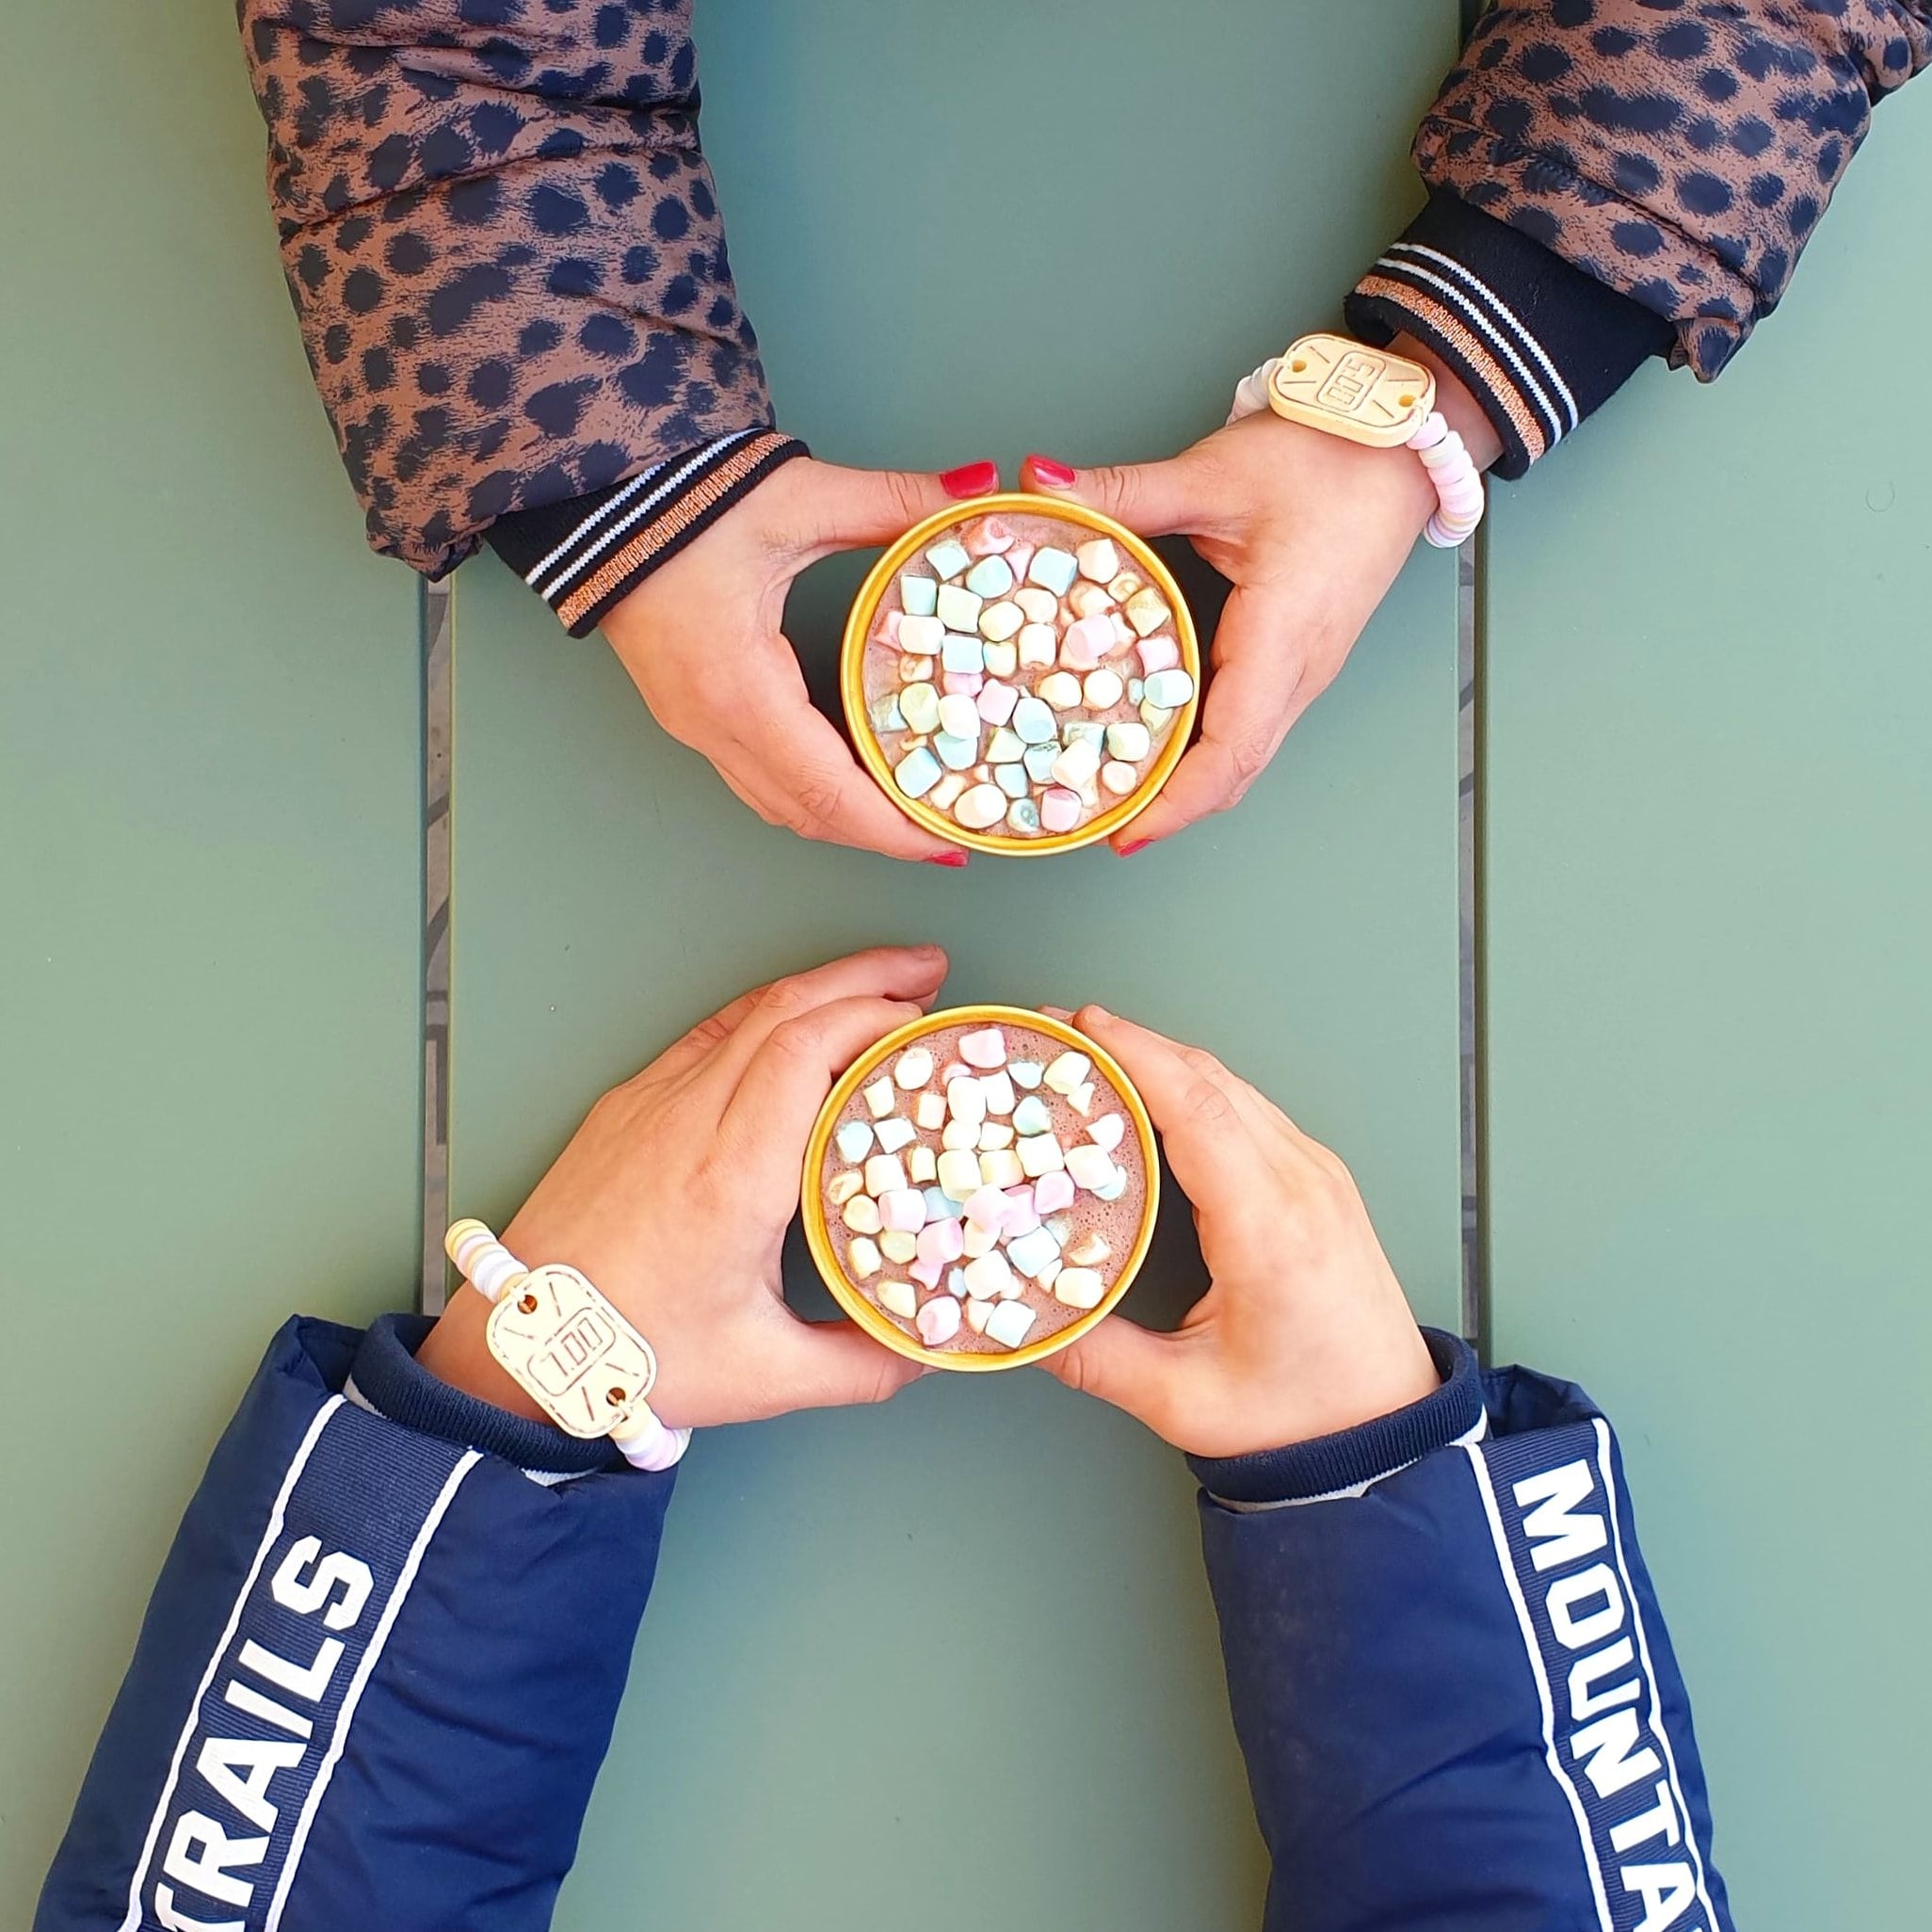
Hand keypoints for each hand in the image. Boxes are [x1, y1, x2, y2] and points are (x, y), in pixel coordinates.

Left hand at [417, 946, 949, 1428]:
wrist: (520, 1348)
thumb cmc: (634, 1356)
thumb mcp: (764, 1374)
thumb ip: (861, 1363)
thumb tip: (931, 1350)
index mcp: (732, 1176)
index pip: (805, 1050)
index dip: (871, 1018)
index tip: (926, 1025)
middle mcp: (689, 1121)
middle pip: (785, 1008)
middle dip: (866, 978)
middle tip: (930, 974)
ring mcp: (651, 1103)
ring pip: (746, 1010)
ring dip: (820, 986)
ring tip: (884, 983)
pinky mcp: (627, 1104)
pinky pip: (710, 1035)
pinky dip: (770, 1014)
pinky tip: (802, 1018)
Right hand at [601, 457, 1001, 862]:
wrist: (596, 491)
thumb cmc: (685, 498)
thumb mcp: (802, 498)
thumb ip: (895, 502)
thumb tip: (977, 488)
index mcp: (741, 689)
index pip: (828, 792)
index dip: (892, 830)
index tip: (949, 842)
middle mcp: (710, 725)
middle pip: (806, 814)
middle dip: (879, 836)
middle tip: (949, 832)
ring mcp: (691, 726)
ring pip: (776, 804)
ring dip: (842, 818)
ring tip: (910, 813)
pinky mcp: (685, 713)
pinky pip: (754, 777)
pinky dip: (808, 792)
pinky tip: (852, 775)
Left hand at [1021, 337, 1500, 850]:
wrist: (1400, 446)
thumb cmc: (1327, 458)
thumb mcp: (1214, 474)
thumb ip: (1125, 490)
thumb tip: (1043, 483)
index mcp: (1282, 634)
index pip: (1231, 747)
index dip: (1177, 801)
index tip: (1125, 830)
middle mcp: (1301, 669)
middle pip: (1235, 769)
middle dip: (1168, 809)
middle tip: (1094, 821)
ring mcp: (1306, 670)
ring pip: (1244, 754)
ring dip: (1186, 785)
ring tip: (1114, 796)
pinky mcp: (1300, 660)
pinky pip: (1250, 723)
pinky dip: (1203, 750)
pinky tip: (1155, 744)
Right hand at [1041, 1007, 1439, 1458]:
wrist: (1387, 1427)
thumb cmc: (1302, 1417)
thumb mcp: (1184, 1399)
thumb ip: (1097, 1360)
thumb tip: (1022, 1325)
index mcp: (1271, 1228)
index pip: (1198, 1110)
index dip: (1135, 1057)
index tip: (1077, 1028)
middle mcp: (1302, 1185)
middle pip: (1210, 1080)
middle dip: (1130, 1044)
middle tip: (1057, 1033)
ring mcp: (1317, 1175)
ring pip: (1231, 1086)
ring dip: (1160, 1060)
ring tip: (1090, 1055)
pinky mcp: (1318, 1179)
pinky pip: (1248, 1109)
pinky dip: (1191, 1087)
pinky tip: (1150, 1095)